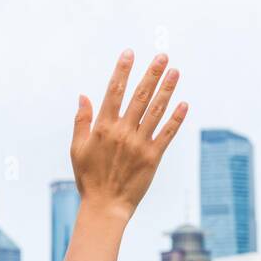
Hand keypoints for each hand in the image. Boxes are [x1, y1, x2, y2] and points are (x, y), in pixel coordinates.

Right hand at [70, 49, 186, 219]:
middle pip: (140, 96)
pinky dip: (176, 119)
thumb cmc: (89, 178)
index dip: (122, 70)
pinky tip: (184, 104)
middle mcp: (122, 132)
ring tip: (175, 72)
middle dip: (152, 74)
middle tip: (162, 56)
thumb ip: (81, 121)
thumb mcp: (77, 149)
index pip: (114, 91)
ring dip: (167, 90)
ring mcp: (139, 144)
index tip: (130, 53)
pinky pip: (167, 134)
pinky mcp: (153, 158)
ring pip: (156, 111)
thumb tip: (83, 96)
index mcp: (103, 127)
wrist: (105, 206)